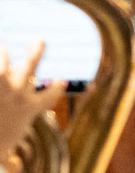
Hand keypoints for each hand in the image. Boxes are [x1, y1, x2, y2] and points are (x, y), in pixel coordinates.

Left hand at [0, 43, 64, 165]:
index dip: (57, 88)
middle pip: (31, 67)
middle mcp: (19, 94)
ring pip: (5, 65)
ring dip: (5, 56)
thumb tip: (19, 162)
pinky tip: (1, 53)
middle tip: (40, 41)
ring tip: (4, 50)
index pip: (50, 95)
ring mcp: (3, 88)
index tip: (61, 80)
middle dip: (36, 53)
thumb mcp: (8, 145)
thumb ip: (14, 150)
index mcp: (30, 108)